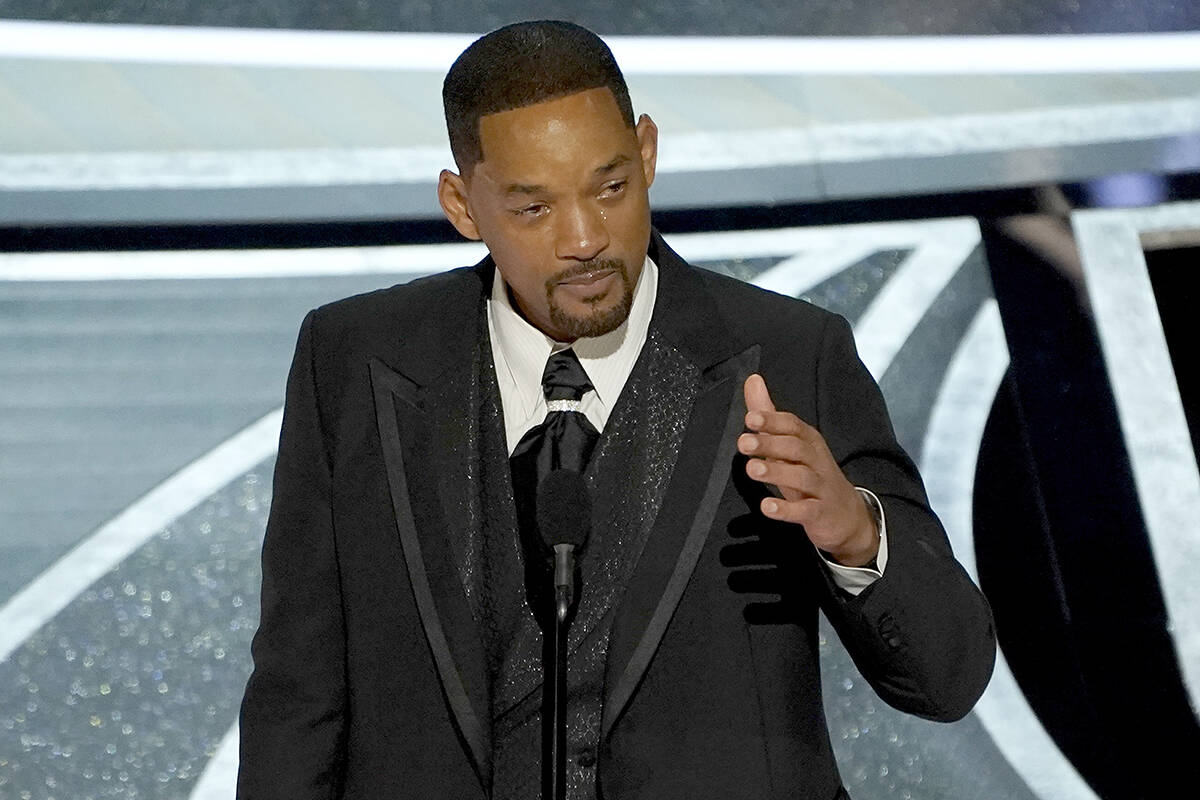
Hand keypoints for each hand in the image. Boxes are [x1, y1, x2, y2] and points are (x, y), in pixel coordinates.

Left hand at [737, 374, 878, 566]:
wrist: (847, 516)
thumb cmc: (811, 475)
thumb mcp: (790, 446)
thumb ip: (769, 416)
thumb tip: (752, 380)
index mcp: (809, 442)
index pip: (793, 426)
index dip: (773, 421)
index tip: (750, 418)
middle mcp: (817, 461)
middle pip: (796, 448)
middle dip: (770, 443)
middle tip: (744, 442)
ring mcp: (821, 488)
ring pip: (802, 477)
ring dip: (776, 472)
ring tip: (752, 469)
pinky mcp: (821, 513)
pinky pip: (806, 510)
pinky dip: (787, 509)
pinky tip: (768, 506)